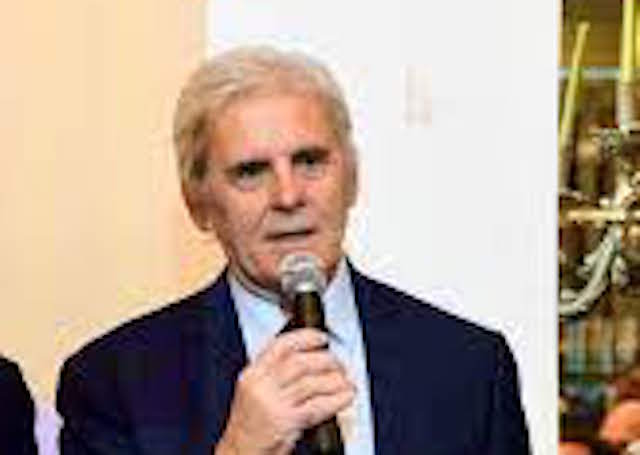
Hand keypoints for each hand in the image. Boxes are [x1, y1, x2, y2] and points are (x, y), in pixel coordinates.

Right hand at [216, 328, 354, 454]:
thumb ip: (276, 374)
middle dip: (326, 361)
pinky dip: (337, 400)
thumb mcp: (255, 391)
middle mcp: (261, 386)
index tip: (322, 338)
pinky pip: (318, 406)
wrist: (241, 452)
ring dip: (335, 381)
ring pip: (312, 383)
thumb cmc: (250, 426)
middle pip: (300, 362)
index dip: (305, 337)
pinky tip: (346, 397)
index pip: (281, 345)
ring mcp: (272, 404)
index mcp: (253, 374)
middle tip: (339, 364)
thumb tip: (311, 358)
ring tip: (345, 382)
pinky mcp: (286, 422)